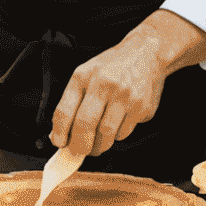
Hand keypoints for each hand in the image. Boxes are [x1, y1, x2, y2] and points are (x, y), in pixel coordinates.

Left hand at [50, 30, 168, 157]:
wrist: (146, 53)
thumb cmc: (112, 67)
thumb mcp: (87, 74)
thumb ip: (72, 101)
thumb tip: (60, 134)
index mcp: (84, 76)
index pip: (65, 110)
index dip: (60, 133)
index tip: (59, 144)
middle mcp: (104, 84)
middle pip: (85, 125)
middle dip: (79, 146)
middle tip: (78, 152)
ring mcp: (125, 95)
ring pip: (106, 134)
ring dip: (99, 146)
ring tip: (97, 144)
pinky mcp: (142, 106)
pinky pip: (124, 133)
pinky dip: (117, 136)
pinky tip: (118, 124)